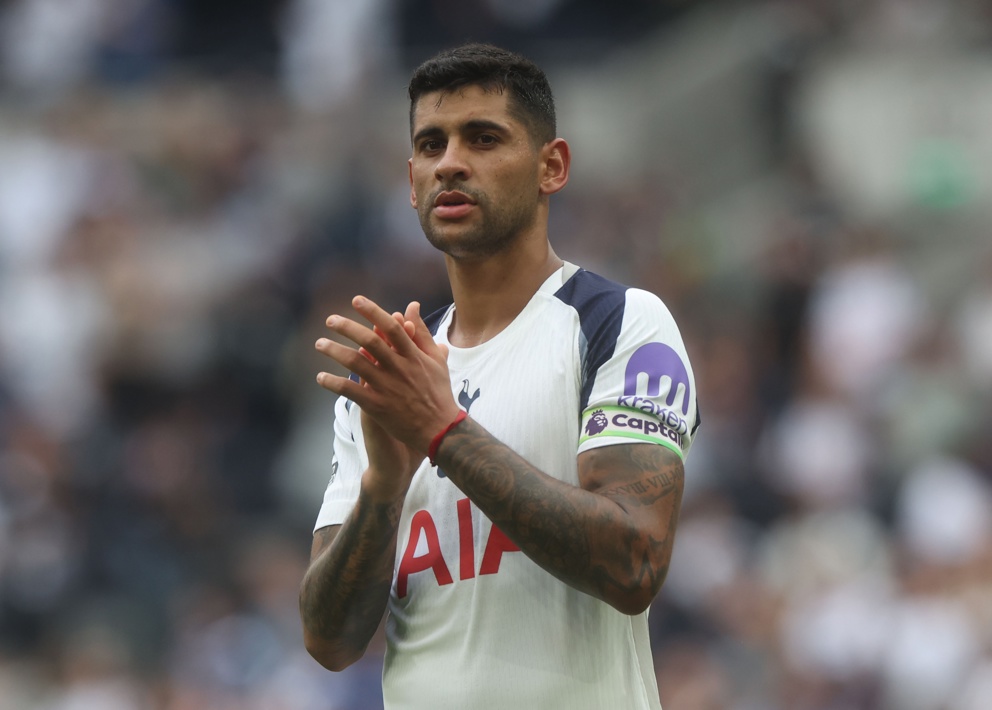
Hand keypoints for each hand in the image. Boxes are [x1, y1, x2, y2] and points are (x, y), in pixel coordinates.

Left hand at [316, 296, 459, 454]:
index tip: (356, 300)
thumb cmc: (438, 391)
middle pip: (369, 341)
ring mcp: (386, 387)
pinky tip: (321, 377)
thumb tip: (411, 306)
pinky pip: (350, 391)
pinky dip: (333, 383)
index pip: (391, 327)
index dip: (373, 311)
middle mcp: (398, 368)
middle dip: (347, 327)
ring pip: (356, 363)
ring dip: (335, 351)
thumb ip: (421, 332)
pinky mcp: (377, 405)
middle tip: (330, 320)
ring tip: (320, 343)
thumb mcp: (435, 359)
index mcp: (413, 355)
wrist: (439, 429)